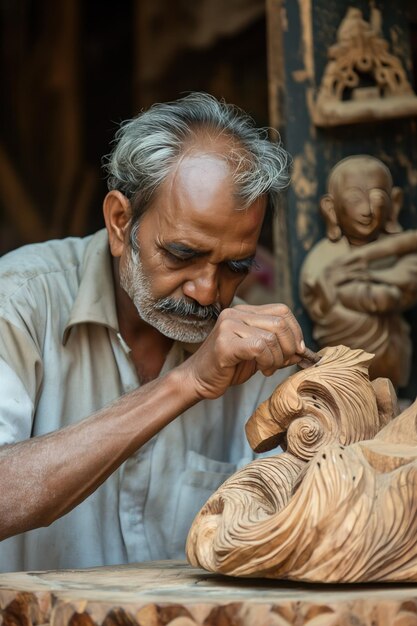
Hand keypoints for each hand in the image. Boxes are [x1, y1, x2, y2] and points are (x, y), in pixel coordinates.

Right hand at [180, 303, 303, 399]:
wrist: (198, 379)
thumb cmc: (228, 367)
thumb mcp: (259, 355)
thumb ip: (278, 348)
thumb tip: (302, 350)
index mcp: (244, 312)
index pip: (282, 310)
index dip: (295, 331)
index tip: (296, 350)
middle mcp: (236, 313)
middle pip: (280, 322)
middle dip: (289, 346)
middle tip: (282, 363)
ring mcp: (228, 325)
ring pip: (271, 337)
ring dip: (277, 358)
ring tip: (268, 368)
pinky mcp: (224, 342)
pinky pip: (259, 347)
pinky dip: (267, 361)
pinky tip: (262, 369)